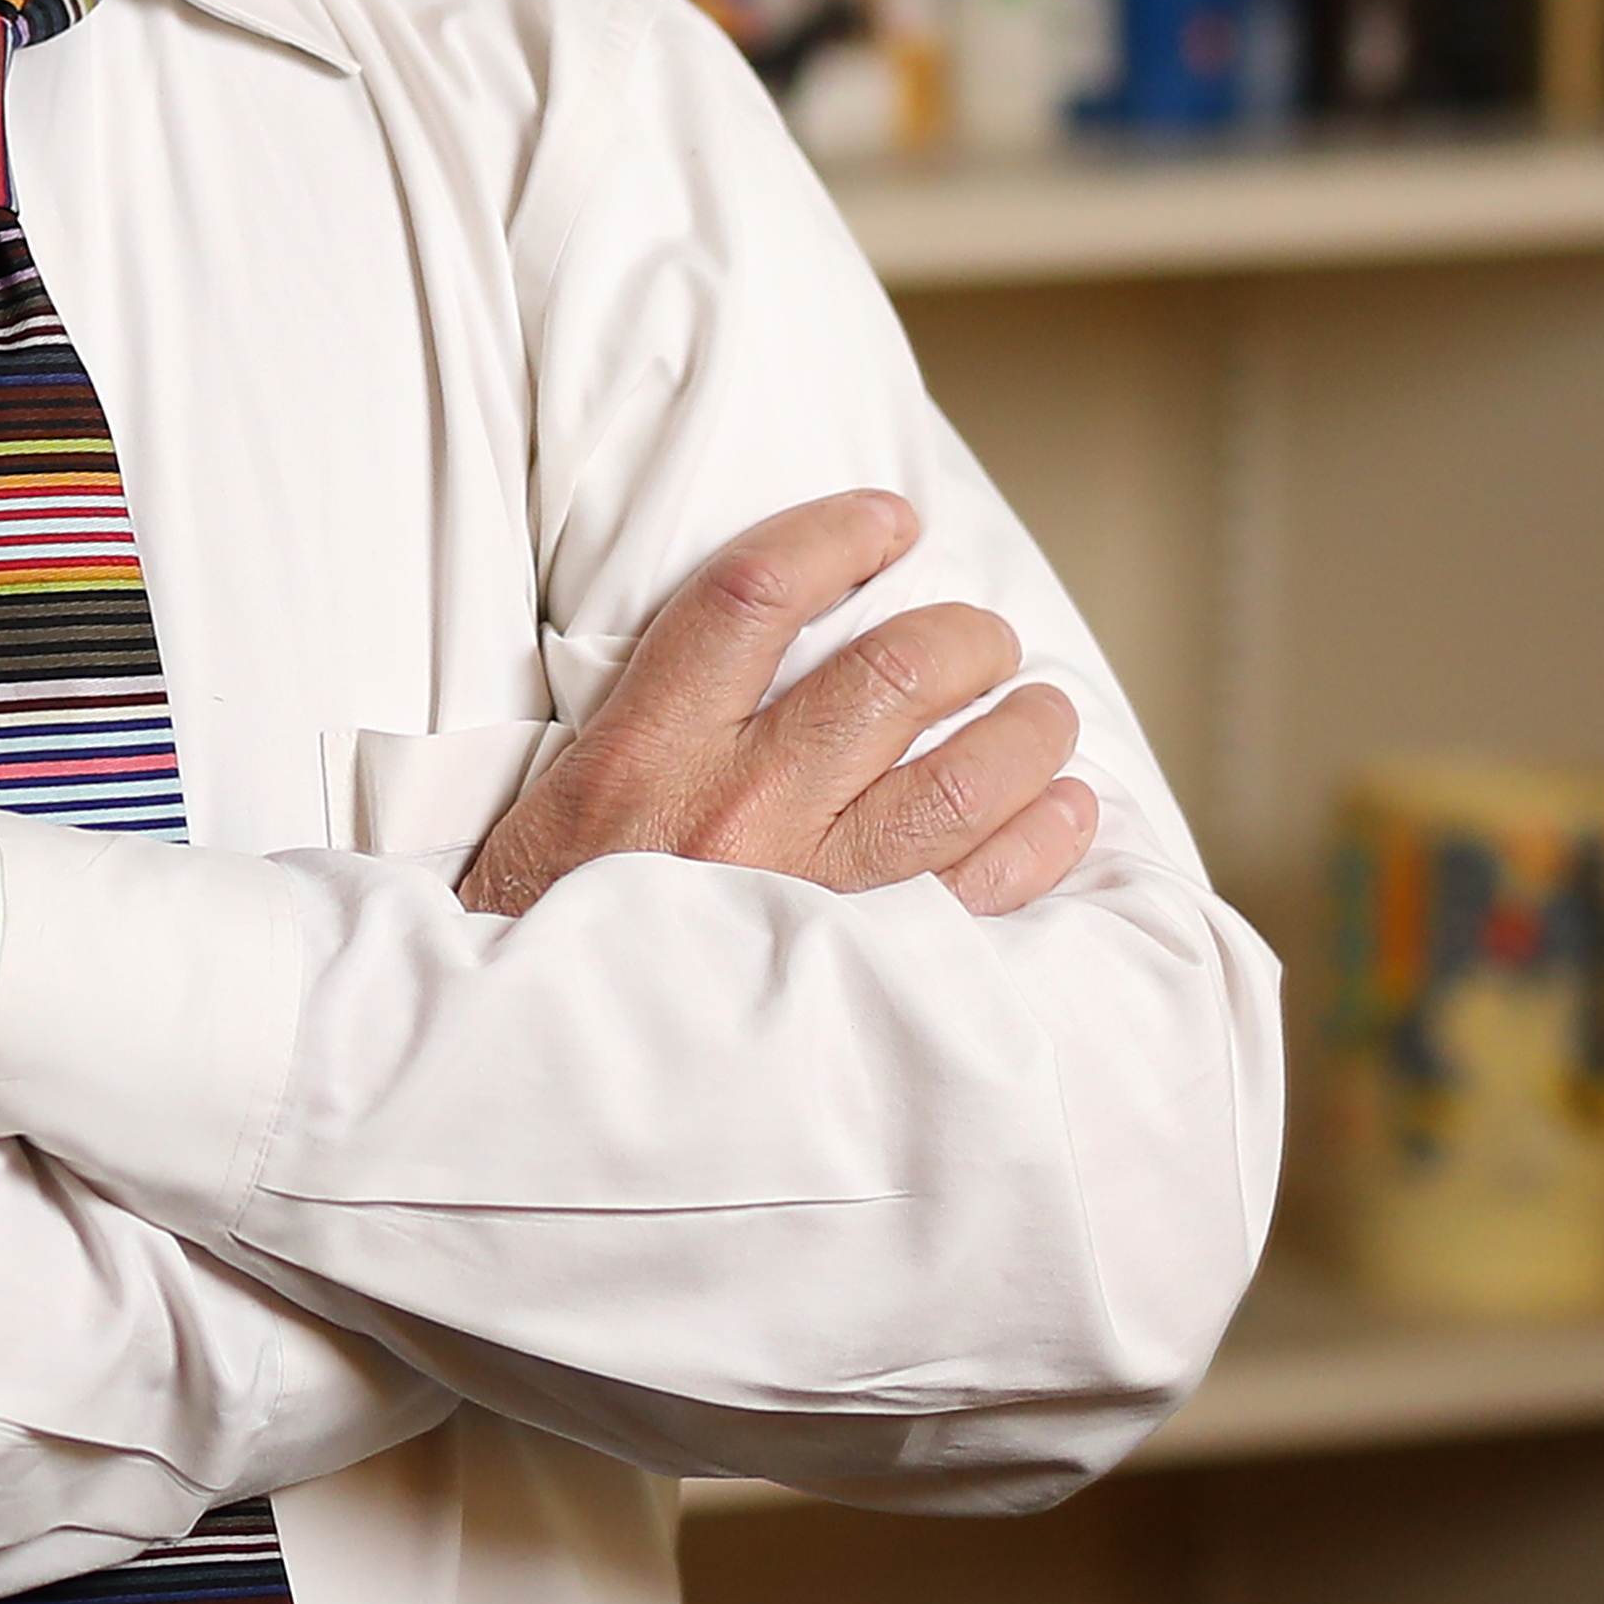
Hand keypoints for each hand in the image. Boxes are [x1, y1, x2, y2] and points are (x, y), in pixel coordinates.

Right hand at [456, 490, 1094, 920]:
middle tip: (983, 640)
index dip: (835, 536)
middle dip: (963, 638)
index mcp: (644, 755)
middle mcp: (737, 814)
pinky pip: (991, 887)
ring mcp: (813, 898)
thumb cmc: (547, 935)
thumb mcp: (555, 805)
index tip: (889, 521)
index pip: (752, 596)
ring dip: (1026, 727)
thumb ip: (649, 726)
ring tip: (1040, 713)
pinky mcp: (869, 975)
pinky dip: (1046, 836)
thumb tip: (757, 649)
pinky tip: (1063, 809)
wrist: (540, 1082)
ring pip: (964, 775)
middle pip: (891, 675)